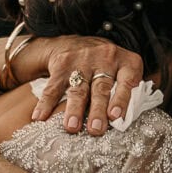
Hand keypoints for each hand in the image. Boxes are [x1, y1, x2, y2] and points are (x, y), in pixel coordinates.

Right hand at [25, 35, 143, 135]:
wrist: (78, 43)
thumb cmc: (108, 68)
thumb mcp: (125, 71)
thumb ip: (132, 93)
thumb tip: (130, 122)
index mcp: (126, 63)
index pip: (127, 81)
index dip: (121, 99)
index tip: (115, 117)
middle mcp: (105, 59)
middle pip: (101, 88)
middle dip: (97, 110)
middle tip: (95, 129)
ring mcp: (82, 61)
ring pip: (78, 89)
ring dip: (74, 109)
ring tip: (72, 127)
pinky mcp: (62, 65)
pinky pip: (53, 87)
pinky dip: (45, 103)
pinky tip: (39, 117)